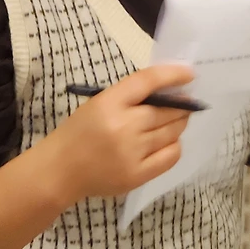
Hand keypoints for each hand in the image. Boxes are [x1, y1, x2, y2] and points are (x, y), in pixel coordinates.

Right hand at [47, 64, 194, 202]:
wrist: (60, 170)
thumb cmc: (79, 132)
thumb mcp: (98, 104)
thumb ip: (129, 97)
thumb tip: (169, 91)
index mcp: (109, 103)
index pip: (148, 81)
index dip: (173, 75)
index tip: (189, 74)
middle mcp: (124, 126)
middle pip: (167, 110)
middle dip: (182, 104)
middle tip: (186, 102)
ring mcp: (132, 152)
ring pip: (171, 132)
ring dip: (179, 123)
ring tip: (178, 120)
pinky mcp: (138, 174)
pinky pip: (170, 156)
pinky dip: (175, 145)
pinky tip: (170, 141)